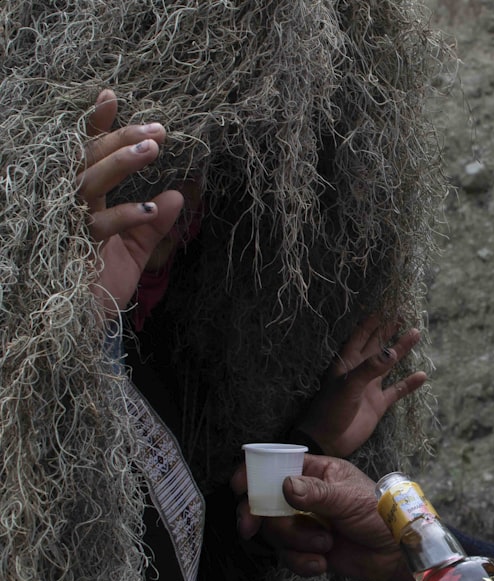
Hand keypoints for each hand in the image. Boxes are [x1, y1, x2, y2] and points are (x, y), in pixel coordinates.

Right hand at [80, 89, 182, 315]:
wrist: (82, 326)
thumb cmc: (101, 285)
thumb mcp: (136, 252)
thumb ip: (154, 224)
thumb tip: (179, 195)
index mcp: (83, 199)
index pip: (86, 153)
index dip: (96, 125)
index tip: (111, 95)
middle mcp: (70, 205)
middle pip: (88, 160)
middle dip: (120, 140)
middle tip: (157, 129)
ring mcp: (67, 225)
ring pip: (88, 183)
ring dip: (120, 163)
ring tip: (152, 148)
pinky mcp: (73, 249)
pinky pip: (98, 226)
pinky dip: (126, 215)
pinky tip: (153, 208)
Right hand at [233, 455, 413, 580]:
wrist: (395, 554)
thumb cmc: (380, 514)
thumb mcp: (350, 498)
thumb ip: (316, 493)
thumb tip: (285, 486)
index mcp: (317, 472)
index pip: (277, 465)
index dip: (254, 473)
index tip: (239, 487)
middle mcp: (306, 495)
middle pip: (266, 503)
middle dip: (260, 517)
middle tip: (250, 528)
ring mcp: (305, 522)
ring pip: (275, 532)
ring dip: (296, 542)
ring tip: (326, 545)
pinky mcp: (307, 549)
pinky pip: (287, 556)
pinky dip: (302, 562)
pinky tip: (323, 564)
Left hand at [295, 315, 427, 456]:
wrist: (327, 440)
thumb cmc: (330, 410)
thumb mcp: (348, 385)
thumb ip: (370, 368)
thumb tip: (392, 351)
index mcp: (347, 362)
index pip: (361, 334)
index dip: (373, 320)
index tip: (386, 307)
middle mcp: (360, 370)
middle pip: (377, 344)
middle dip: (389, 329)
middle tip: (404, 313)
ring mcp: (370, 386)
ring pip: (389, 363)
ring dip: (402, 350)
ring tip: (416, 334)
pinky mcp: (378, 404)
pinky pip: (397, 390)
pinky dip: (409, 383)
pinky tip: (421, 375)